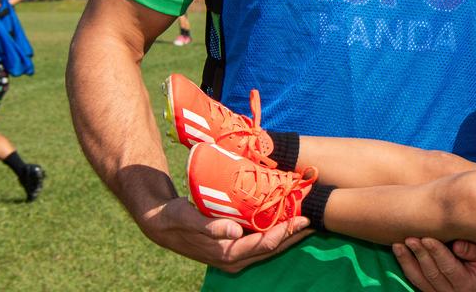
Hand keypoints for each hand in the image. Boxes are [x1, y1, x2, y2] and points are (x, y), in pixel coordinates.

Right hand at [138, 196, 310, 272]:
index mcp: (225, 253)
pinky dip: (275, 231)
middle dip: (293, 235)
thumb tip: (234, 231)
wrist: (161, 222)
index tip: (301, 220)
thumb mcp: (188, 218)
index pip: (263, 245)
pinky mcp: (234, 246)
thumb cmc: (174, 218)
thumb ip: (209, 226)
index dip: (284, 233)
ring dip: (288, 234)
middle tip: (313, 219)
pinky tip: (286, 218)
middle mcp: (233, 258)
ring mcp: (235, 254)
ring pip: (269, 246)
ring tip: (306, 219)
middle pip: (272, 248)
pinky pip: (261, 241)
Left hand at [393, 237, 475, 291]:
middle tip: (410, 238)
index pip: (449, 268)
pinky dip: (406, 265)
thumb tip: (456, 245)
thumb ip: (475, 252)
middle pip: (431, 273)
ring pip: (418, 279)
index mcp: (466, 285)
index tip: (427, 238)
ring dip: (407, 261)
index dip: (437, 252)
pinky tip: (400, 252)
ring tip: (399, 245)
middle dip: (419, 254)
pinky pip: (415, 279)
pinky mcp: (430, 291)